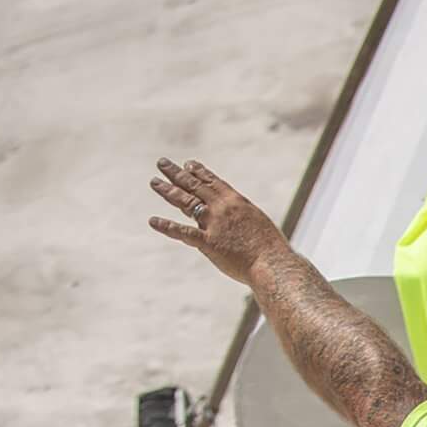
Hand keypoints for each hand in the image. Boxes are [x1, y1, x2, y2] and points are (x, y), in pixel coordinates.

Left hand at [146, 158, 285, 286]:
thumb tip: (239, 220)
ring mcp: (214, 224)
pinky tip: (153, 221)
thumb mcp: (258, 225)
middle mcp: (222, 208)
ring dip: (168, 191)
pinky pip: (183, 233)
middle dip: (177, 174)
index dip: (198, 172)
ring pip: (185, 202)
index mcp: (236, 201)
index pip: (213, 182)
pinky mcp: (208, 243)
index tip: (188, 164)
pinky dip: (167, 226)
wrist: (274, 264)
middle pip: (195, 186)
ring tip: (154, 182)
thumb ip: (243, 219)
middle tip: (162, 163)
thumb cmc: (272, 249)